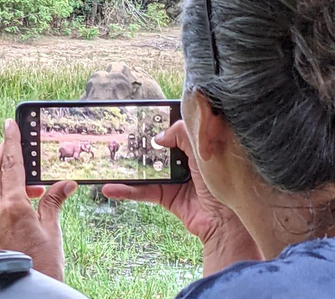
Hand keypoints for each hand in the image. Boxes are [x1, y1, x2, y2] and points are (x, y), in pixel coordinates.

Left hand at [0, 119, 76, 280]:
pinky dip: (0, 185)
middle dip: (0, 150)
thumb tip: (66, 183)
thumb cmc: (43, 263)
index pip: (10, 165)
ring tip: (14, 160)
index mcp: (13, 206)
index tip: (10, 124)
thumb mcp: (53, 229)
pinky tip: (16, 189)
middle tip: (10, 137)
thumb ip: (54, 202)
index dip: (11, 142)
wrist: (26, 288)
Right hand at [102, 121, 261, 274]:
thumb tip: (159, 137)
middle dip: (138, 143)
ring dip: (126, 167)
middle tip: (118, 136)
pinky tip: (110, 188)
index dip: (160, 123)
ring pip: (146, 169)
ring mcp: (174, 179)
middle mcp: (185, 160)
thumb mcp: (202, 148)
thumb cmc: (222, 178)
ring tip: (107, 160)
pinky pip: (143, 192)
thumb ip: (182, 134)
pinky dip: (126, 191)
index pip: (176, 129)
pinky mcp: (167, 197)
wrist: (227, 219)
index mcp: (197, 145)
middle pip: (157, 148)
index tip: (142, 116)